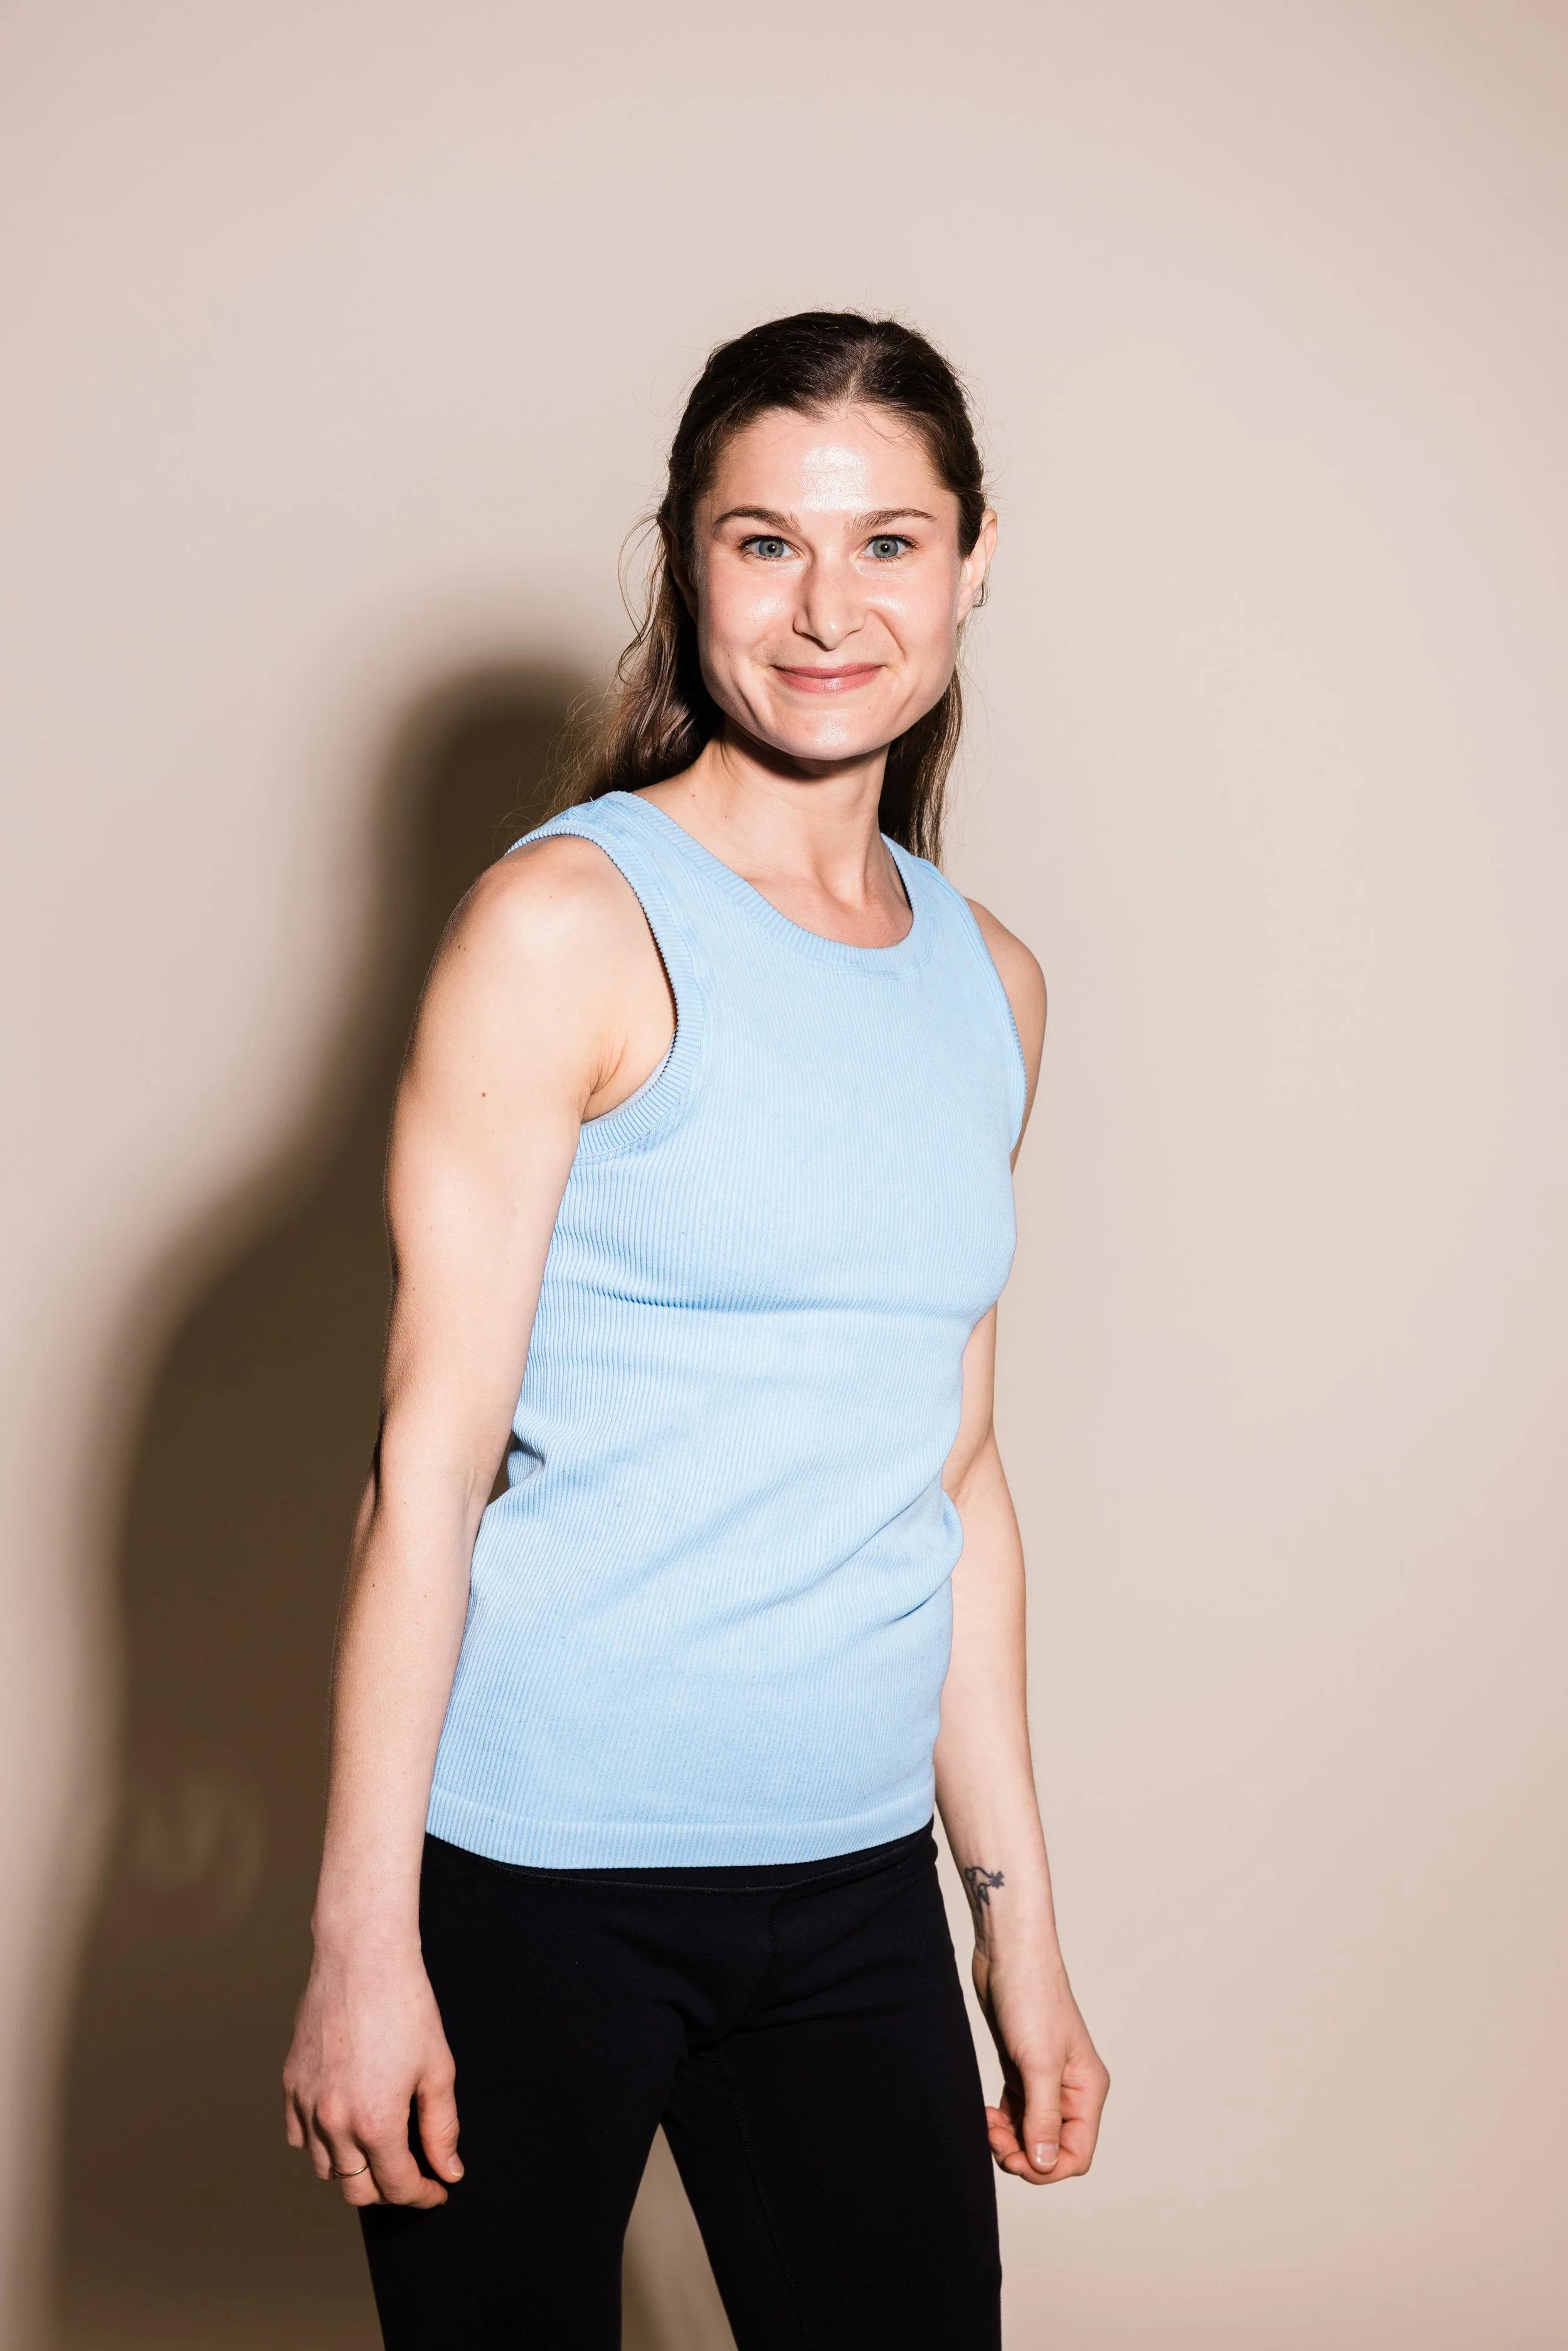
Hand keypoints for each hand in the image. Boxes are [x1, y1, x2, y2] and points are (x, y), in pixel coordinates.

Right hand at [283, 1943, 461, 2207]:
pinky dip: (320, 2143)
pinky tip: (343, 2125)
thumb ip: (442, 2129)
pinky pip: (298, 2137)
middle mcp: (333, 2121)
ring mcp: (306, 2103)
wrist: (362, 1958)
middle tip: (412, 2172)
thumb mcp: (438, 2070)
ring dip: (354, 2170)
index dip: (423, 2194)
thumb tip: (448, 2171)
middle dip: (390, 2189)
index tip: (438, 2189)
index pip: (398, 2186)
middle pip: (358, 2189)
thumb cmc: (405, 2006)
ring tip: (380, 2149)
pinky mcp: (290, 2083)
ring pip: (325, 2168)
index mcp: (375, 2122)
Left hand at [972, 1943, 1109, 2184]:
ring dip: (1009, 2140)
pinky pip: (1018, 2113)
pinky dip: (1003, 2122)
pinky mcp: (1023, 2068)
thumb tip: (1044, 2165)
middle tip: (993, 2138)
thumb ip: (1043, 2117)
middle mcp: (1071, 2089)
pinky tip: (987, 2114)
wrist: (1008, 1954)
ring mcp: (1046, 2079)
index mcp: (1087, 2090)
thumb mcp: (1038, 2064)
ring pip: (1032, 2133)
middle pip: (1052, 2148)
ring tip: (987, 2124)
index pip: (1076, 2154)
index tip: (1014, 2156)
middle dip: (1023, 2154)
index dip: (1046, 2167)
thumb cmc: (1031, 1999)